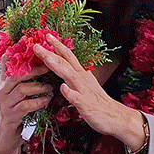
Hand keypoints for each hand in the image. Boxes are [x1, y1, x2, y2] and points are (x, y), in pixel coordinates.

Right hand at [0, 60, 50, 153]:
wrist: (7, 136)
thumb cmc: (16, 111)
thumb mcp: (16, 94)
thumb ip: (22, 80)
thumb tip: (35, 63)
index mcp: (4, 83)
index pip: (8, 65)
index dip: (18, 55)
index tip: (30, 47)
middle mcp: (2, 92)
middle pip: (15, 75)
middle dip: (33, 70)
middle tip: (47, 66)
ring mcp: (5, 104)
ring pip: (21, 89)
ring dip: (38, 87)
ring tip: (50, 86)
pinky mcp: (12, 116)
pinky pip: (26, 106)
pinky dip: (38, 102)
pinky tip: (46, 100)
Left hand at [32, 34, 144, 149]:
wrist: (116, 117)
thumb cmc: (100, 103)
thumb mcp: (88, 85)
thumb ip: (79, 76)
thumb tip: (75, 68)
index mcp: (81, 75)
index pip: (68, 57)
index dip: (57, 46)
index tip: (47, 36)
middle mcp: (82, 79)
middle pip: (65, 62)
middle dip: (51, 52)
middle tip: (37, 45)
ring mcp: (83, 91)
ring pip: (69, 76)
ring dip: (57, 66)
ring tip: (46, 58)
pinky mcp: (86, 104)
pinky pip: (77, 98)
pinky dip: (70, 92)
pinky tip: (62, 88)